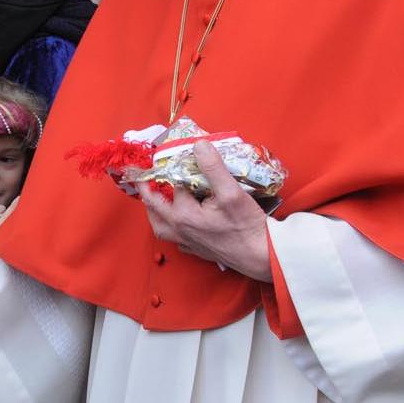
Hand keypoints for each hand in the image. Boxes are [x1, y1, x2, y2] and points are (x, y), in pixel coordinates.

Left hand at [139, 140, 271, 281]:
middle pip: (155, 206)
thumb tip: (199, 146)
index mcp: (183, 214)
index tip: (165, 157)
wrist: (262, 256)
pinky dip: (171, 229)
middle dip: (147, 189)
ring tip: (153, 200)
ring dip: (154, 212)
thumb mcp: (231, 192)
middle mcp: (180, 229)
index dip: (169, 169)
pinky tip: (177, 223)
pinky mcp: (197, 250)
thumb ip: (213, 168)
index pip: (171, 184)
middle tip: (142, 177)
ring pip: (160, 227)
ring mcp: (187, 242)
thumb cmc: (247, 226)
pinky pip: (176, 240)